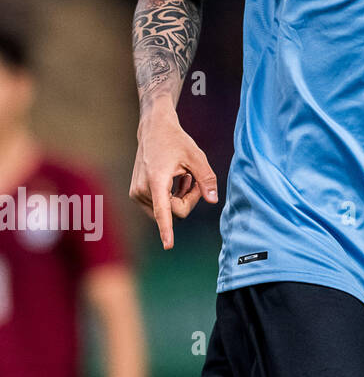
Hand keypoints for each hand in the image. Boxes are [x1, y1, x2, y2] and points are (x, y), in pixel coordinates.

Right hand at [129, 108, 218, 249]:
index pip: (164, 210)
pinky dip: (172, 197)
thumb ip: (206, 179)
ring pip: (168, 211)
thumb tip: (214, 201)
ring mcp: (136, 194)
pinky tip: (174, 180)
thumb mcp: (197, 157)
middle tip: (193, 179)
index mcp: (156, 181)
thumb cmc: (176, 142)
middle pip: (174, 212)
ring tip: (181, 177)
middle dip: (189, 199)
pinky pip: (161, 207)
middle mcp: (141, 190)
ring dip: (180, 198)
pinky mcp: (136, 195)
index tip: (168, 245)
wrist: (153, 130)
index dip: (167, 229)